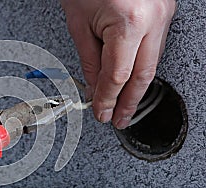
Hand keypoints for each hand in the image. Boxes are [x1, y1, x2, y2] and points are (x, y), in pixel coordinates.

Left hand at [61, 0, 175, 128]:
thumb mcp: (79, 23)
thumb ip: (90, 60)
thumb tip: (95, 88)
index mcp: (129, 22)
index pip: (118, 76)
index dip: (108, 99)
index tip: (102, 113)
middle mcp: (153, 18)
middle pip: (143, 75)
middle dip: (129, 102)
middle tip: (119, 119)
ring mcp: (164, 14)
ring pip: (152, 63)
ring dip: (136, 87)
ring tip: (123, 104)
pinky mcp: (165, 11)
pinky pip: (154, 47)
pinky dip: (141, 66)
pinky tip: (131, 79)